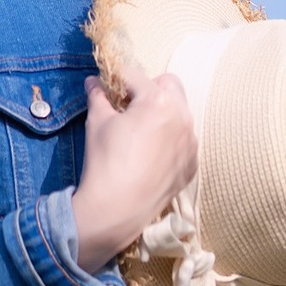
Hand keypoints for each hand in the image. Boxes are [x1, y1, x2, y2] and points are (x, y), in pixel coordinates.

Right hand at [71, 64, 197, 273]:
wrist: (116, 209)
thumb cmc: (105, 161)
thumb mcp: (97, 123)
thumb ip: (98, 96)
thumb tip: (93, 82)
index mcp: (158, 101)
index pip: (135, 76)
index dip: (117, 79)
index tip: (108, 87)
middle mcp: (182, 117)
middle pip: (169, 85)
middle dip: (149, 89)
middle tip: (129, 107)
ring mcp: (191, 142)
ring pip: (180, 113)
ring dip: (163, 113)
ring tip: (140, 132)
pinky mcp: (192, 164)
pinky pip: (184, 141)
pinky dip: (171, 140)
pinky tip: (150, 155)